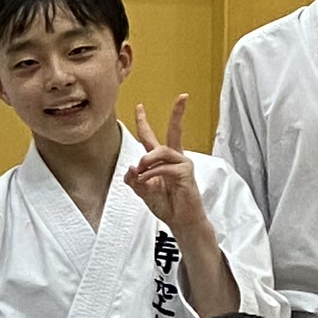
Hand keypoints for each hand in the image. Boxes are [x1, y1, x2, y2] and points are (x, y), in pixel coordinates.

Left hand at [120, 94, 209, 237]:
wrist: (181, 220)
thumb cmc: (166, 205)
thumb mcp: (143, 192)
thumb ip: (135, 180)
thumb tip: (131, 168)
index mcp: (161, 160)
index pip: (151, 137)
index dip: (143, 122)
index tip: (139, 106)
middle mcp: (174, 158)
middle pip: (174, 131)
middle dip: (178, 114)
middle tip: (183, 97)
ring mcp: (182, 165)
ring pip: (162, 151)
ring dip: (147, 160)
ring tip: (141, 172)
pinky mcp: (186, 174)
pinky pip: (165, 167)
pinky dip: (153, 173)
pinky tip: (147, 181)